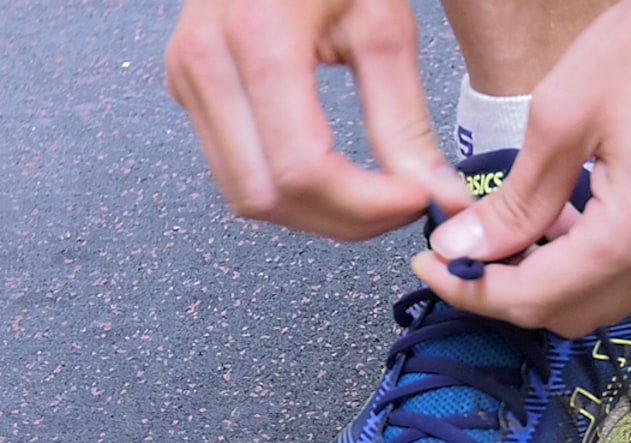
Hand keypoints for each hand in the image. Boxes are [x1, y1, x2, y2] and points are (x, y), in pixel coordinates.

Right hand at [165, 0, 471, 239]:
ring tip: (376, 194)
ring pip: (245, 196)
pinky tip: (338, 177)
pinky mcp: (187, 89)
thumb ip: (406, 123)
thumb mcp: (384, 27)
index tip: (417, 201)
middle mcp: (206, 63)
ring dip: (317, 214)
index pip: (302, 169)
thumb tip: (439, 198)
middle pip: (266, 197)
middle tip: (403, 205)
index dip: (364, 206)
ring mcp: (186, 78)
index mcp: (258, 39)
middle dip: (343, 221)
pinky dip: (292, 191)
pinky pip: (235, 170)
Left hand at [413, 0, 630, 336]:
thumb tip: (467, 245)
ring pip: (605, 299)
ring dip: (551, 280)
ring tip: (512, 232)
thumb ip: (516, 199)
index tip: (431, 266)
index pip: (536, 296)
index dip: (472, 289)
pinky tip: (565, 221)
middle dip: (508, 293)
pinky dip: (591, 262)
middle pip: (571, 313)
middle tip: (463, 255)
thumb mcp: (562, 116)